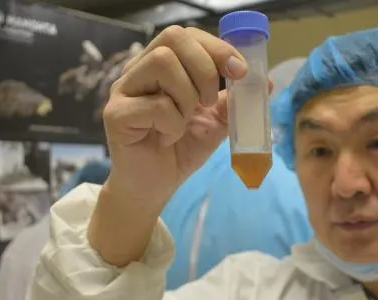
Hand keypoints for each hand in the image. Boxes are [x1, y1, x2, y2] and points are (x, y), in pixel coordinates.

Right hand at [101, 25, 247, 205]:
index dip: (217, 48)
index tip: (239, 72)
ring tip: (185, 121)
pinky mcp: (115, 115)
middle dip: (204, 67)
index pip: (187, 35)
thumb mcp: (215, 123)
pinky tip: (167, 139)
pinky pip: (155, 105)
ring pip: (162, 63)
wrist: (156, 187)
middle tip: (210, 101)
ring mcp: (123, 91)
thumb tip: (262, 81)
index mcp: (160, 66)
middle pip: (173, 38)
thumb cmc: (179, 150)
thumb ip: (233, 101)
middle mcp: (138, 71)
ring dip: (187, 96)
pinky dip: (173, 124)